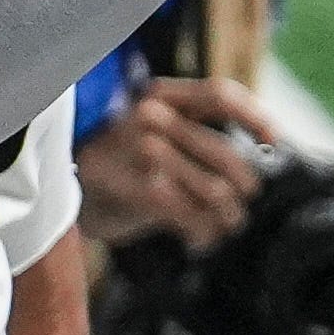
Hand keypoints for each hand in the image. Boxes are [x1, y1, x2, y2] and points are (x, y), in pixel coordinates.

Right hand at [75, 72, 263, 251]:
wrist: (60, 188)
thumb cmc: (118, 161)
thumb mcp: (148, 128)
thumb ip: (193, 128)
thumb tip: (263, 147)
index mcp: (159, 95)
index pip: (221, 95)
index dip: (255, 117)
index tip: (273, 142)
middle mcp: (150, 116)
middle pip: (226, 153)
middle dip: (244, 186)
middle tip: (241, 203)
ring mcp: (141, 151)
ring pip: (214, 190)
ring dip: (228, 216)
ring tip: (225, 225)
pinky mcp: (134, 187)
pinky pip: (191, 215)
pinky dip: (204, 233)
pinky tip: (201, 239)